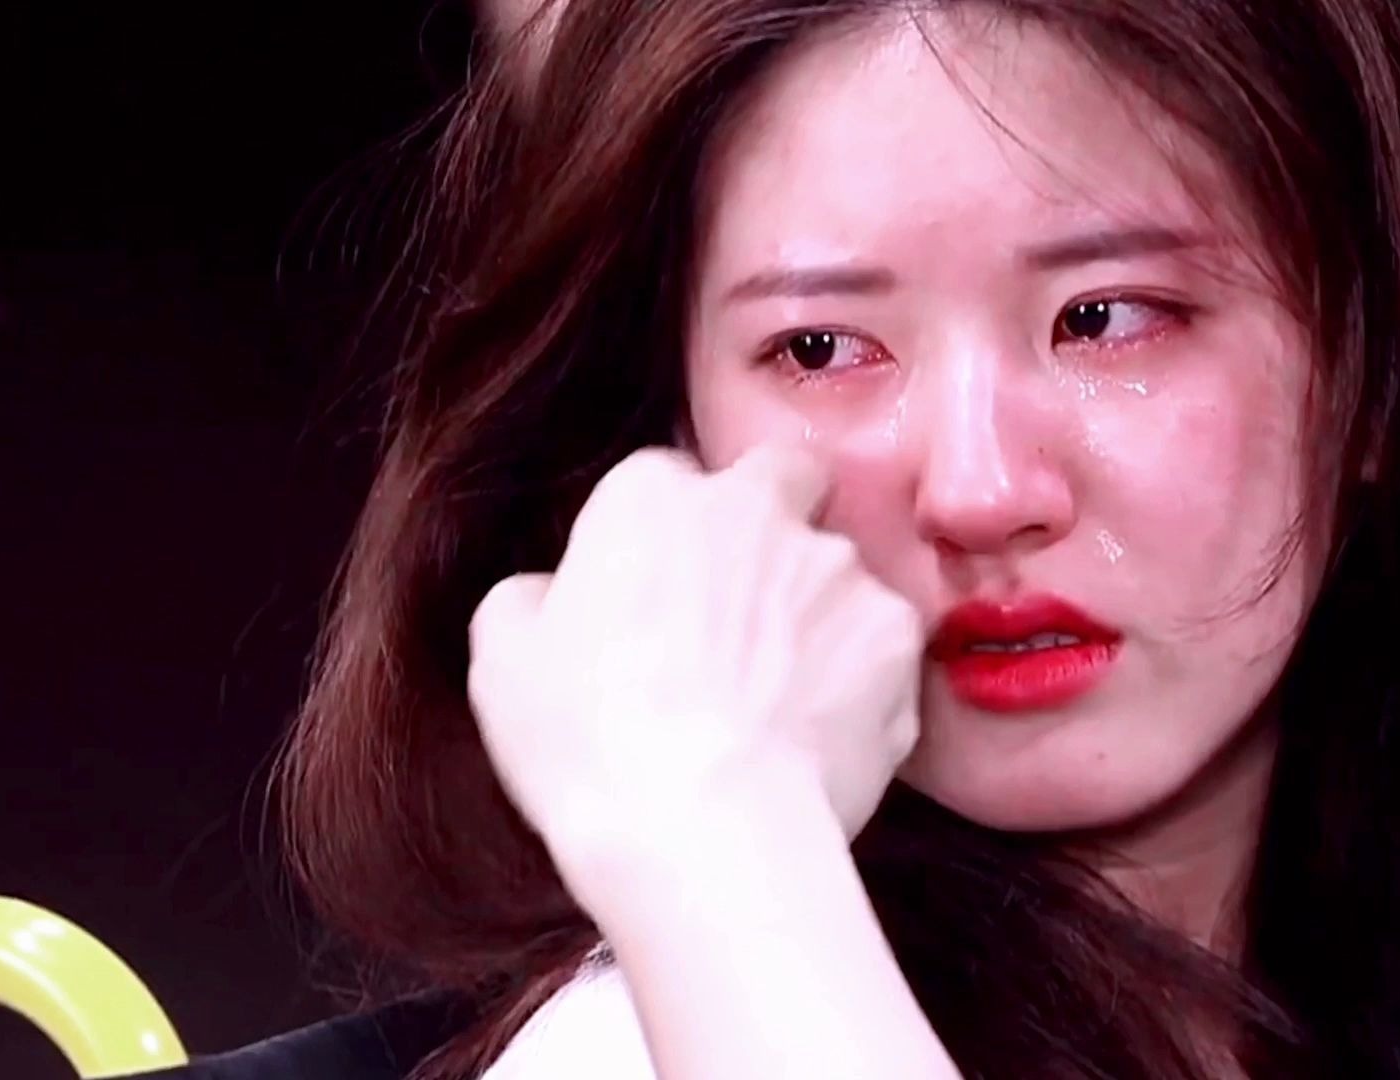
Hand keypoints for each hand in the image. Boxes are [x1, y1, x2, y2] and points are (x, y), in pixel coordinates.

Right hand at [467, 443, 923, 908]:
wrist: (704, 829)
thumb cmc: (587, 740)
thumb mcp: (503, 660)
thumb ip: (533, 597)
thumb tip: (553, 595)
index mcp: (653, 495)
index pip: (664, 482)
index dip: (662, 538)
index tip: (656, 596)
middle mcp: (758, 509)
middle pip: (781, 481)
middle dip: (773, 519)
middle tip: (745, 608)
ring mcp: (840, 570)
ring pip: (837, 573)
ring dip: (817, 614)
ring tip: (784, 702)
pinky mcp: (897, 638)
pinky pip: (882, 648)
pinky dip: (863, 680)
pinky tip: (825, 738)